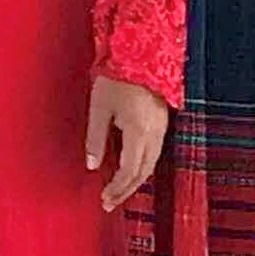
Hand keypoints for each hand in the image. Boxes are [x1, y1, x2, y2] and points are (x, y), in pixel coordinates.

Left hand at [85, 75, 170, 210]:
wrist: (140, 54)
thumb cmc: (116, 77)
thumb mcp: (99, 107)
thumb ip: (95, 138)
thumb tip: (92, 165)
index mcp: (139, 131)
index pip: (129, 171)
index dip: (117, 188)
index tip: (104, 199)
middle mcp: (155, 133)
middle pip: (143, 172)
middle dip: (126, 189)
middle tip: (109, 202)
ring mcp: (161, 127)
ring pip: (151, 163)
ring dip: (135, 179)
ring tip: (118, 190)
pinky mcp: (162, 121)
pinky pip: (154, 151)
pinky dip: (142, 165)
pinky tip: (130, 168)